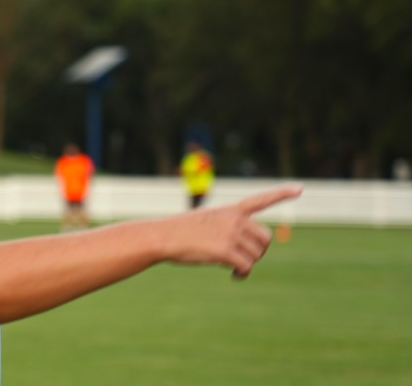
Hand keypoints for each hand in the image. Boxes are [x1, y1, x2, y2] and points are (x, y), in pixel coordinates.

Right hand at [163, 183, 301, 277]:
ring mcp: (231, 234)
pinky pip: (247, 266)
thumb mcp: (205, 222)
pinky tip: (234, 276)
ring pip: (257, 254)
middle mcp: (234, 219)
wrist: (163, 236)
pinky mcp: (226, 251)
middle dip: (258, 251)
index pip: (260, 200)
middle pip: (265, 238)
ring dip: (248, 264)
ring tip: (235, 268)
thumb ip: (227, 230)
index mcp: (230, 210)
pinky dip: (243, 274)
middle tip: (243, 258)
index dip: (281, 194)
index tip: (300, 188)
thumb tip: (243, 258)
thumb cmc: (179, 232)